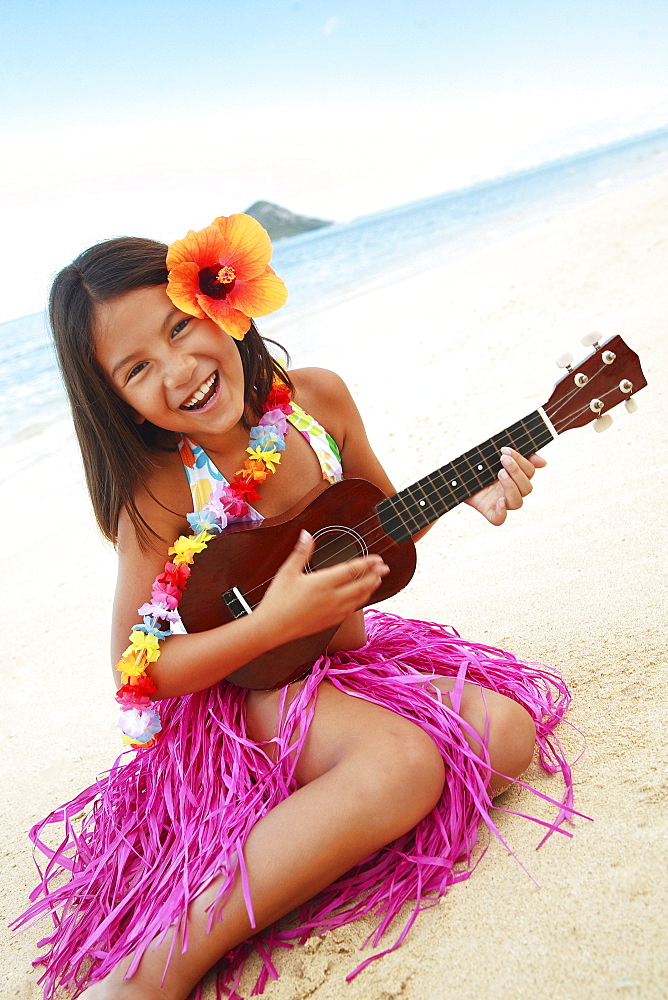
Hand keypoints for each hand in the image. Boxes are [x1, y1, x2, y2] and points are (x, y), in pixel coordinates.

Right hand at [256, 530, 389, 642]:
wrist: (273, 628)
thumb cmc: (278, 600)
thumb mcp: (287, 571)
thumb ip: (301, 552)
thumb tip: (306, 534)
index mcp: (323, 583)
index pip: (351, 570)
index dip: (367, 563)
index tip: (377, 558)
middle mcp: (332, 598)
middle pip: (361, 585)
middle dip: (375, 575)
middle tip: (385, 568)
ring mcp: (333, 611)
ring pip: (359, 599)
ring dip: (370, 589)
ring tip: (376, 581)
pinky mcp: (330, 622)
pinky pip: (351, 610)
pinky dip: (360, 602)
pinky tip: (360, 599)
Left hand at [465, 447, 545, 525]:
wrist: (457, 476)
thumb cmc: (478, 465)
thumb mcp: (496, 456)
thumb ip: (520, 457)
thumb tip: (543, 463)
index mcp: (517, 478)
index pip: (530, 472)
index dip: (522, 461)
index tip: (505, 450)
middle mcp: (512, 492)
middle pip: (527, 489)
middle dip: (516, 471)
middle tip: (502, 460)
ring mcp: (502, 503)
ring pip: (517, 503)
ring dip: (511, 487)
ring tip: (499, 473)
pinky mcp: (488, 511)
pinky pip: (499, 520)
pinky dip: (501, 513)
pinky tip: (499, 501)